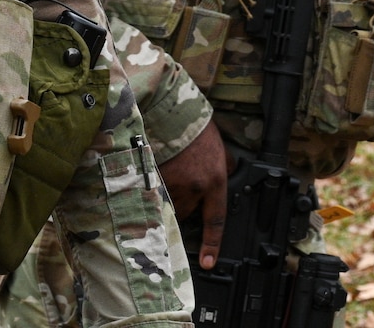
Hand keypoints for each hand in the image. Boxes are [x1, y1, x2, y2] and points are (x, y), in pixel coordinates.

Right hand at [161, 120, 227, 269]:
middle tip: (179, 192)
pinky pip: (151, 193)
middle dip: (183, 209)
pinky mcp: (151, 177)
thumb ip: (222, 169)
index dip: (212, 245)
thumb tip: (225, 177)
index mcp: (213, 182)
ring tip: (165, 180)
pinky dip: (150, 189)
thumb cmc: (197, 128)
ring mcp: (170, 184)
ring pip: (168, 206)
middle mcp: (193, 188)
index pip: (215, 220)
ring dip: (166, 200)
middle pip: (186, 215)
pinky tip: (149, 177)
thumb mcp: (219, 150)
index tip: (208, 263)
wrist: (171, 110)